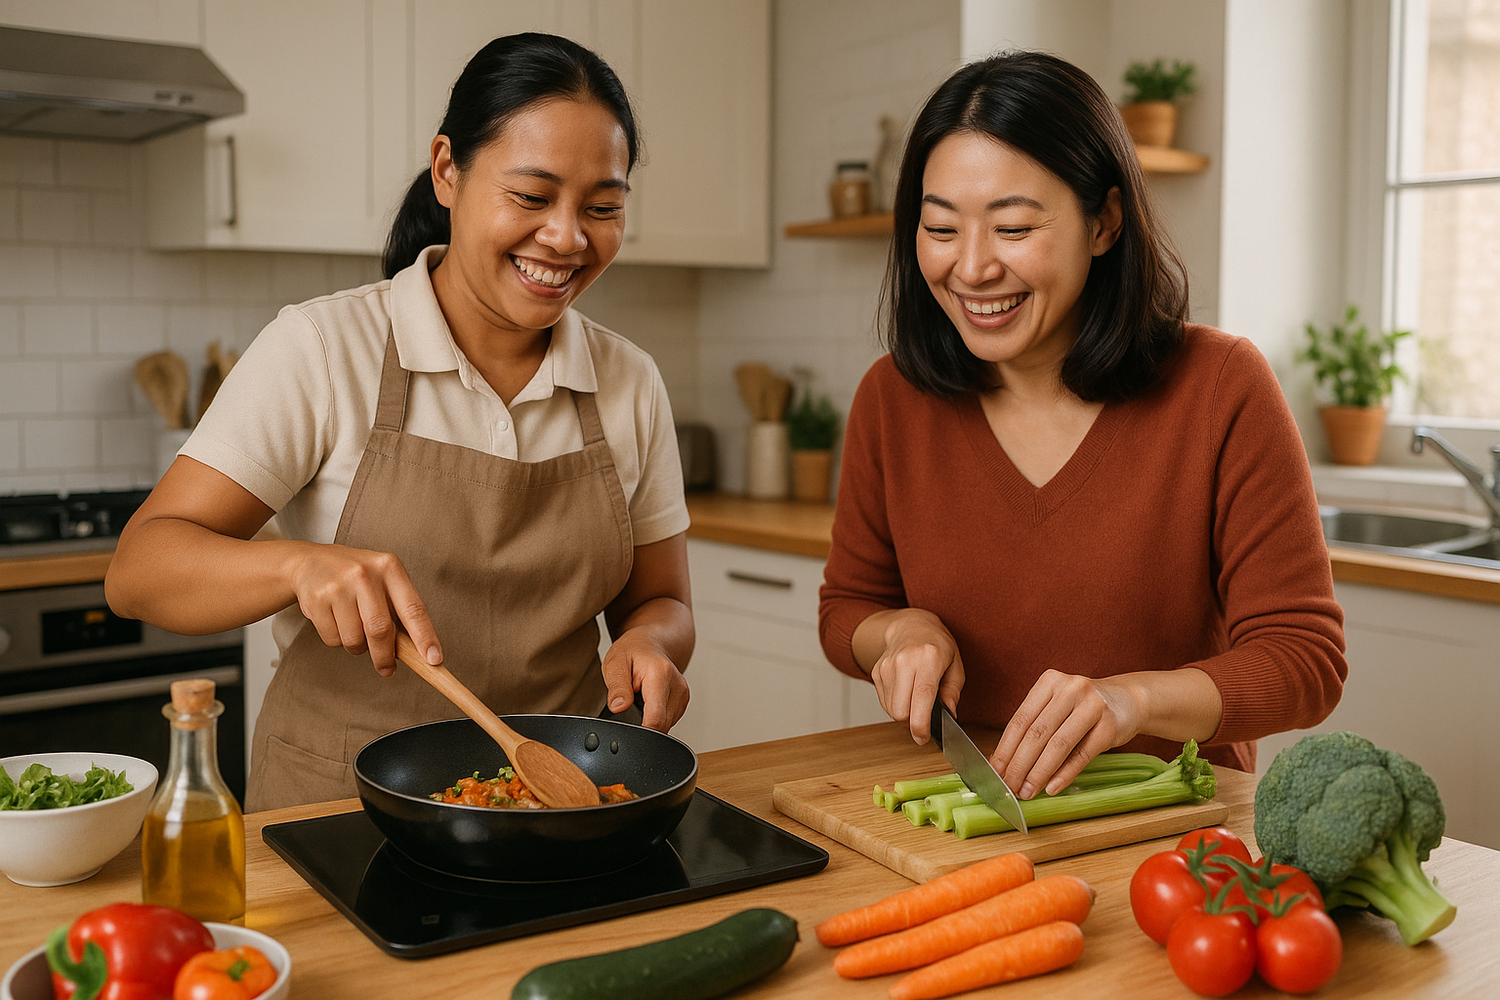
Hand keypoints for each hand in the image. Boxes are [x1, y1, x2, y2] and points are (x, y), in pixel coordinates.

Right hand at [286, 543, 440, 676]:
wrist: (310, 562)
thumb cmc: (355, 576)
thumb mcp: (383, 580)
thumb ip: (399, 609)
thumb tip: (417, 650)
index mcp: (389, 567)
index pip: (414, 609)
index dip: (425, 637)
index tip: (434, 659)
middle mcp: (365, 574)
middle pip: (380, 630)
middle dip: (385, 656)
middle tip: (387, 668)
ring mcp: (339, 586)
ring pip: (355, 639)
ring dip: (358, 647)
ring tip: (354, 629)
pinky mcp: (317, 600)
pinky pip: (333, 639)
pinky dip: (338, 640)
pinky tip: (336, 621)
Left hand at [600, 629, 689, 731]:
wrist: (649, 643)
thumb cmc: (632, 651)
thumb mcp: (615, 664)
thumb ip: (617, 688)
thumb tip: (618, 708)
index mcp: (660, 675)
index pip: (656, 718)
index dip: (641, 732)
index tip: (629, 732)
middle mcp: (677, 686)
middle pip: (662, 725)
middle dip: (642, 724)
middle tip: (629, 707)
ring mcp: (683, 695)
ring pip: (666, 726)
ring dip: (649, 720)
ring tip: (639, 701)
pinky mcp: (683, 702)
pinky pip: (668, 721)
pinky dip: (656, 718)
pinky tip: (648, 704)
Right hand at [868, 609, 965, 744]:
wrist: (911, 625)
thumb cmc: (937, 646)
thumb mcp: (955, 666)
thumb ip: (953, 692)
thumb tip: (949, 716)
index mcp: (928, 658)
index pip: (921, 698)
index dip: (921, 725)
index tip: (923, 738)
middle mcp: (904, 661)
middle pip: (900, 711)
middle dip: (912, 721)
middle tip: (924, 715)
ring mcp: (887, 666)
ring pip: (890, 710)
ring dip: (903, 712)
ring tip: (915, 697)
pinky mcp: (876, 671)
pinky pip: (884, 702)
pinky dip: (895, 703)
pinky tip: (905, 690)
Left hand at [989, 669, 1145, 798]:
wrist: (1129, 700)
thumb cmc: (1083, 707)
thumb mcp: (1058, 706)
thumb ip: (1034, 727)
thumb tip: (1003, 762)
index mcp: (1049, 682)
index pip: (1020, 720)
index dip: (1005, 748)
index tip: (994, 771)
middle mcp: (1070, 689)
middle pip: (1037, 733)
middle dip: (1019, 764)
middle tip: (1009, 786)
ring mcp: (1092, 706)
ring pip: (1058, 744)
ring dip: (1039, 772)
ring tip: (1027, 791)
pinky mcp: (1110, 726)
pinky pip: (1082, 755)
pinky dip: (1065, 774)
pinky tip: (1051, 787)